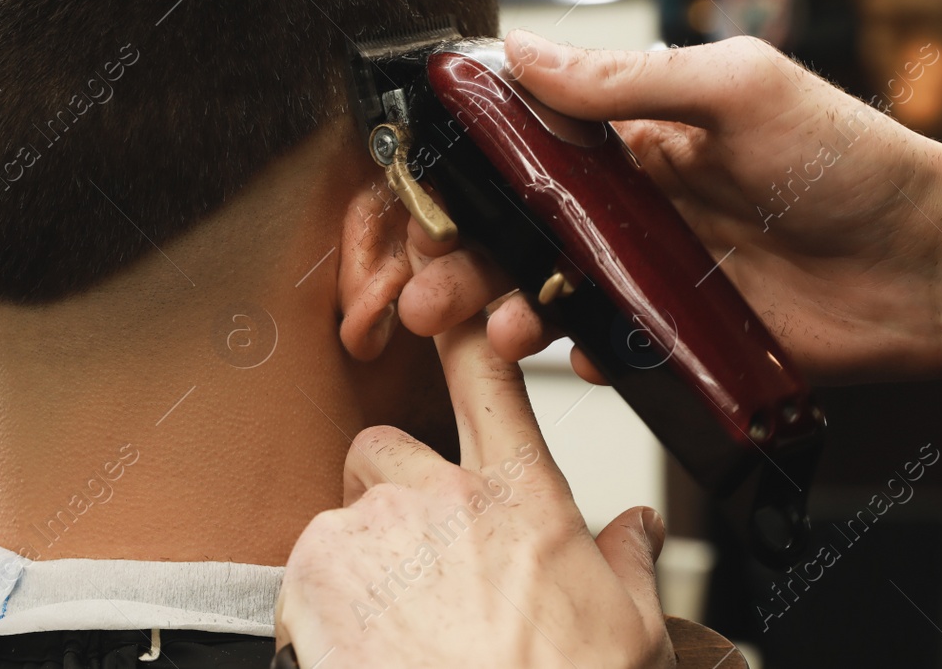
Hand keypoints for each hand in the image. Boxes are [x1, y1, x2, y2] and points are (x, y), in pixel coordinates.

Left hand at [274, 316, 673, 668]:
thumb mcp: (630, 631)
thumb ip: (627, 563)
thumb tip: (639, 530)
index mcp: (521, 499)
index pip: (489, 382)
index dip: (465, 331)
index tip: (449, 308)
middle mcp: (440, 499)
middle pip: (384, 447)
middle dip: (389, 491)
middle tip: (415, 561)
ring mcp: (370, 534)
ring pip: (341, 518)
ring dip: (357, 562)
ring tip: (396, 632)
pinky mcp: (312, 581)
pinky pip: (302, 574)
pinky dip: (320, 610)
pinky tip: (365, 653)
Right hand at [398, 31, 941, 384]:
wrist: (939, 264)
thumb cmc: (853, 159)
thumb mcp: (740, 89)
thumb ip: (629, 81)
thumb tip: (524, 54)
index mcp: (643, 136)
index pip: (531, 144)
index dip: (469, 170)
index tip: (420, 194)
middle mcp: (640, 205)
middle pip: (525, 230)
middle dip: (465, 258)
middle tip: (424, 292)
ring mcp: (661, 274)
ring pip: (558, 293)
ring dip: (509, 311)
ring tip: (483, 334)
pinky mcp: (688, 337)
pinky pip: (618, 350)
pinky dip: (587, 357)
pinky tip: (577, 359)